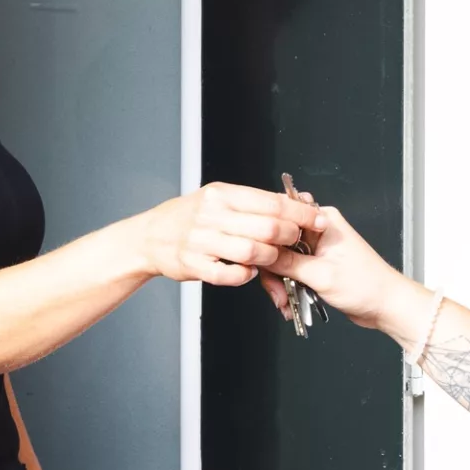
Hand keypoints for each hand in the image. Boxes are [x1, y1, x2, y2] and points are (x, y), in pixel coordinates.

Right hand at [136, 183, 321, 285]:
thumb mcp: (218, 198)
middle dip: (290, 238)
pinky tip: (249, 272)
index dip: (300, 213)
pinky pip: (228, 274)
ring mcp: (201, 240)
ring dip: (271, 259)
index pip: (272, 202)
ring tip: (274, 259)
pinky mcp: (193, 264)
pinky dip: (244, 276)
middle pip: (268, 228)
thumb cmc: (190, 217)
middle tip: (297, 242)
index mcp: (223, 194)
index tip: (318, 220)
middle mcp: (212, 214)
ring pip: (252, 252)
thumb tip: (290, 205)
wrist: (150, 236)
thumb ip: (250, 203)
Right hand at [260, 205, 432, 343]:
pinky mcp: (317, 265)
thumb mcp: (321, 274)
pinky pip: (293, 272)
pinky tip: (290, 304)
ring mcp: (317, 249)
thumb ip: (287, 263)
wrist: (386, 306)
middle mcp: (319, 231)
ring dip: (281, 283)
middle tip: (277, 292)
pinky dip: (289, 288)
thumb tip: (260, 253)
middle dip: (274, 270)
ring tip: (285, 303)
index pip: (283, 218)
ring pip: (283, 260)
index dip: (267, 236)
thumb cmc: (367, 285)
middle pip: (279, 243)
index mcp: (323, 220)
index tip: (258, 254)